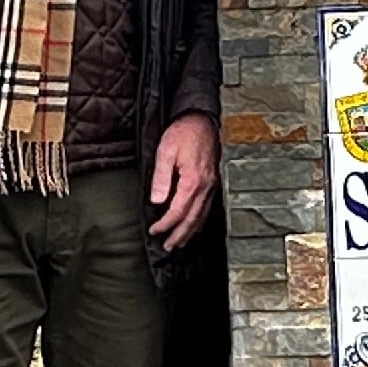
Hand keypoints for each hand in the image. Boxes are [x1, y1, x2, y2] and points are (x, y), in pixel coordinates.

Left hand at [148, 111, 220, 247]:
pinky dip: (200, 220)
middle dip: (179, 235)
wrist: (201, 119)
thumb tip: (157, 200)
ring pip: (201, 215)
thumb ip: (161, 178)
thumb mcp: (165, 152)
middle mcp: (205, 186)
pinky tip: (195, 225)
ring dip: (190, 232)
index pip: (177, 211)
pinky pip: (208, 207)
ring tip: (180, 242)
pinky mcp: (212, 181)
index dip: (165, 224)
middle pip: (192, 219)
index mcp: (193, 180)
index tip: (154, 231)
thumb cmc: (184, 132)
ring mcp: (211, 185)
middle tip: (168, 247)